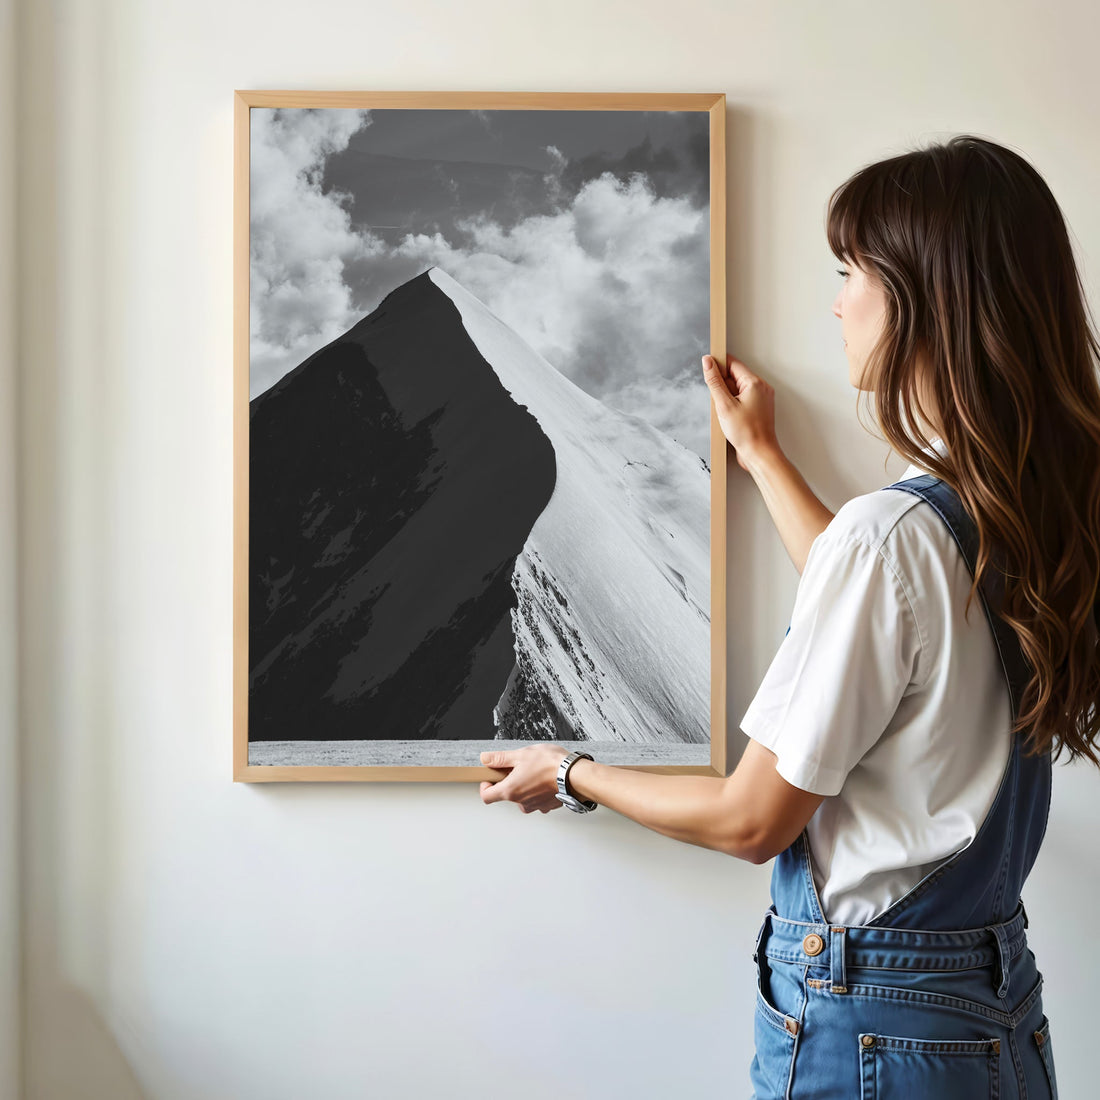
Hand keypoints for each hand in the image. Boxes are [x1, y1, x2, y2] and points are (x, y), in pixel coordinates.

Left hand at [479, 744, 568, 812]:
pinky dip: (538, 790)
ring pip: (522, 797)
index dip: (485, 786)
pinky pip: (537, 799)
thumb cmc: (550, 765)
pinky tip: (545, 778)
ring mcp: (535, 805)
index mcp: (510, 790)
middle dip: (508, 781)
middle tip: (518, 767)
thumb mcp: (520, 755)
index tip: (490, 777)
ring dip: (524, 786)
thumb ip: (500, 758)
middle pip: (506, 795)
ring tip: (534, 771)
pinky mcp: (547, 805)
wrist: (575, 775)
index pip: (486, 796)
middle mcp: (521, 802)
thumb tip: (485, 759)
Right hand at [701, 354, 779, 471]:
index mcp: (755, 383)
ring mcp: (761, 399)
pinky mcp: (758, 409)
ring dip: (727, 397)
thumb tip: (708, 362)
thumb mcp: (724, 405)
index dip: (718, 365)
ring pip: (737, 389)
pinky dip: (732, 405)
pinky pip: (742, 399)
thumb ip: (714, 381)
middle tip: (719, 402)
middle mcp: (761, 388)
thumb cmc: (747, 433)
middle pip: (735, 376)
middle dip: (722, 386)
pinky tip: (730, 418)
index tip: (707, 369)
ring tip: (726, 413)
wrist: (759, 454)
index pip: (733, 363)